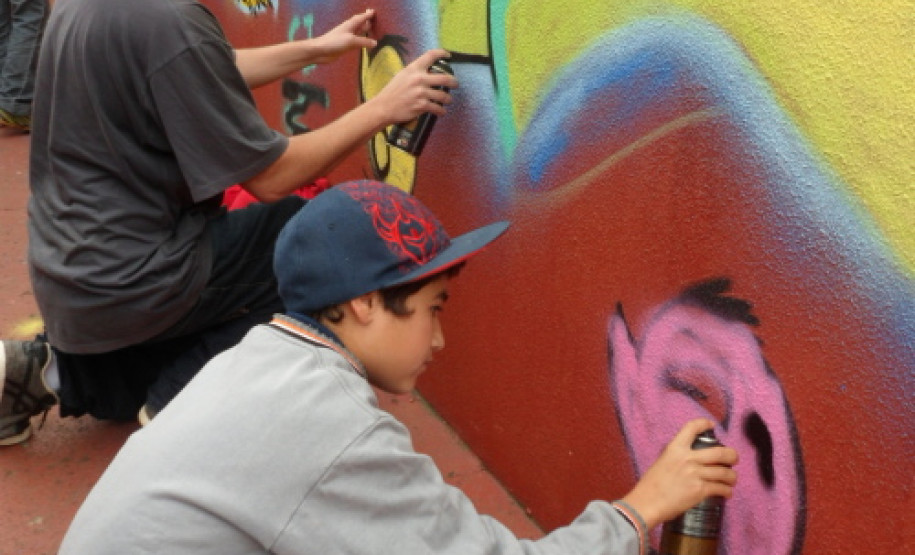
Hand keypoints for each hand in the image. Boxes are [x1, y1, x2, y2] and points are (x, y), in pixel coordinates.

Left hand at [308, 9, 378, 64]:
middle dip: (367, 22)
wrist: (320, 51)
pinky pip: (356, 42)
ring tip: (373, 31)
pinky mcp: (345, 46)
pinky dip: (362, 42)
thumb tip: (375, 43)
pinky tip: (365, 44)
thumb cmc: (335, 42)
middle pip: (360, 24)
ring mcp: (347, 38)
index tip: (373, 12)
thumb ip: (363, 41)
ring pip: (358, 33)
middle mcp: (349, 30)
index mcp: (350, 25)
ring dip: (365, 32)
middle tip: (375, 21)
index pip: (361, 18)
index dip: (367, 15)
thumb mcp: (351, 40)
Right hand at [368, 49, 459, 124]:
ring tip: (448, 100)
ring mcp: (421, 93)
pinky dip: (441, 111)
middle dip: (454, 82)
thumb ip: (415, 72)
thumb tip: (428, 71)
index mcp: (414, 68)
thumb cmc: (392, 91)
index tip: (448, 56)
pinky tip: (441, 111)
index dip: (442, 53)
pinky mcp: (421, 105)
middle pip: (445, 78)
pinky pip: (437, 108)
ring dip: (448, 99)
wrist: (384, 107)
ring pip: (443, 96)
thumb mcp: (402, 75)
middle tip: (455, 84)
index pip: (431, 55)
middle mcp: (419, 79)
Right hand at [621, 419, 737, 528]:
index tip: (711, 425)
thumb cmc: (651, 485)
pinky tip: (727, 493)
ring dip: (732, 477)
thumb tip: (691, 458)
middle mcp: (687, 458)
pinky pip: (721, 488)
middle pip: (720, 452)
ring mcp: (695, 474)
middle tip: (734, 459)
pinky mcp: (700, 490)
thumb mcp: (662, 462)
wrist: (647, 502)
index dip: (704, 423)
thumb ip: (677, 457)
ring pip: (725, 472)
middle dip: (732, 456)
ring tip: (731, 480)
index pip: (691, 428)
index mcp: (675, 449)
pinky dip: (727, 491)